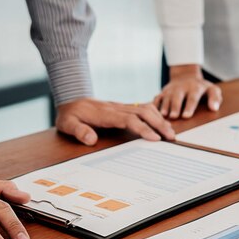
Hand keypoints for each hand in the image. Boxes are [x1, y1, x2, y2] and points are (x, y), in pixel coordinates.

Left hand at [56, 98, 174, 144]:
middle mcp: (117, 108)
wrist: (70, 98)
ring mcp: (121, 106)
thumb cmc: (70, 115)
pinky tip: (162, 123)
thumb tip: (91, 139)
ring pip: (146, 108)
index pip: (129, 120)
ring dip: (160, 119)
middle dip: (159, 124)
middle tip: (171, 137)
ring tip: (171, 132)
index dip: (143, 128)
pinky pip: (143, 108)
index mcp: (106, 114)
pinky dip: (155, 114)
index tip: (155, 138)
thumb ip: (78, 131)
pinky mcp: (124, 107)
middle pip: (143, 112)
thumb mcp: (67, 124)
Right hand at [154, 64, 221, 118]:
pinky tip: (152, 113)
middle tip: (174, 116)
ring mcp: (171, 89)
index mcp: (195, 87)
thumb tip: (214, 108)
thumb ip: (215, 98)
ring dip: (164, 107)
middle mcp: (181, 87)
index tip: (186, 116)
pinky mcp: (163, 92)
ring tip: (163, 116)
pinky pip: (157, 98)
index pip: (192, 97)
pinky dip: (154, 104)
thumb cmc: (201, 88)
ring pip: (166, 97)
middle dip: (175, 106)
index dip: (189, 107)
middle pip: (177, 97)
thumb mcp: (212, 90)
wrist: (186, 76)